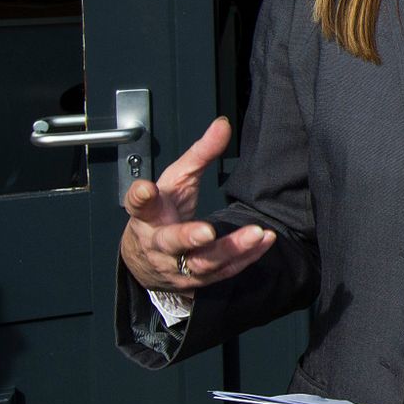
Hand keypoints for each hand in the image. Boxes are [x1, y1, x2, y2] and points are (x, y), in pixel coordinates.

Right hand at [119, 117, 275, 293]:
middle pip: (171, 242)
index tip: (145, 189)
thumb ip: (200, 153)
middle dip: (189, 237)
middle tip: (207, 232)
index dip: (140, 197)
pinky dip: (247, 257)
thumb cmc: (164, 212)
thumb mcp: (177, 180)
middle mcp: (159, 243)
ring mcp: (178, 265)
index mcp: (148, 216)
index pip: (139, 205)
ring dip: (231, 249)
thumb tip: (223, 124)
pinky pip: (225, 270)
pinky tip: (265, 240)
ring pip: (203, 262)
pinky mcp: (199, 279)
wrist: (148, 259)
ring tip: (255, 233)